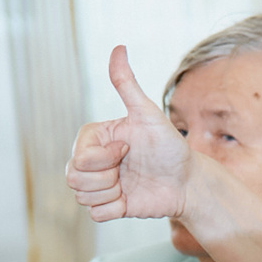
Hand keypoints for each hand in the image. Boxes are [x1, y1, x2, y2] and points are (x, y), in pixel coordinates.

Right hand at [66, 45, 189, 222]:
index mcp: (94, 138)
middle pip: (73, 178)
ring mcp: (99, 183)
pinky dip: (113, 209)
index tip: (128, 149)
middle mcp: (92, 160)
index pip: (78, 157)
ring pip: (82, 197)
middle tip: (128, 168)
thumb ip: (127, 85)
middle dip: (105, 178)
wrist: (187, 181)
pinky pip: (95, 214)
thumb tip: (118, 47)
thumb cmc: (170, 145)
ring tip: (129, 183)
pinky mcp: (109, 205)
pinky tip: (129, 198)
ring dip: (110, 193)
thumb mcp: (149, 114)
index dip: (104, 158)